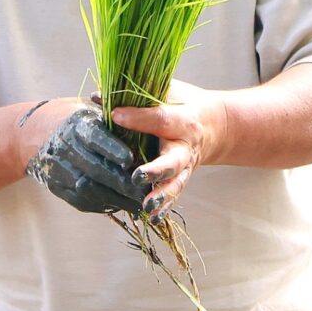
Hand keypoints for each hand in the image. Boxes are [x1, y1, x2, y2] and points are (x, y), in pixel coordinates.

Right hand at [23, 102, 149, 216]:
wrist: (35, 134)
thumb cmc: (77, 120)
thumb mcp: (93, 111)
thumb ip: (116, 121)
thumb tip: (149, 125)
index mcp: (77, 124)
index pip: (95, 138)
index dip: (112, 149)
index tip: (130, 160)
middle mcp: (65, 147)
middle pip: (95, 169)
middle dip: (121, 182)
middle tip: (145, 191)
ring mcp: (58, 169)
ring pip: (89, 189)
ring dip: (115, 198)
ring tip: (138, 203)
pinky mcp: (56, 187)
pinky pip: (82, 200)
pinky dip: (103, 205)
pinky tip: (120, 204)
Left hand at [110, 81, 224, 213]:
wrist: (214, 126)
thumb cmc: (182, 104)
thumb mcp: (165, 92)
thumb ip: (136, 96)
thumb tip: (97, 96)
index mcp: (182, 120)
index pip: (160, 119)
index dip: (137, 118)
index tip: (114, 115)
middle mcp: (186, 146)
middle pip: (173, 160)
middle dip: (156, 170)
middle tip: (137, 177)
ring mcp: (186, 167)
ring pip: (175, 183)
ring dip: (160, 196)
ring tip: (146, 206)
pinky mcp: (182, 179)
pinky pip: (174, 196)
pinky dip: (164, 208)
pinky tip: (151, 218)